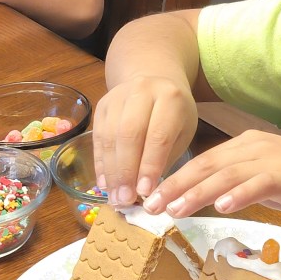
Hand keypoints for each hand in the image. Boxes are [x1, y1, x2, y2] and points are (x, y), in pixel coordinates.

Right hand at [92, 76, 198, 205]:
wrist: (154, 80)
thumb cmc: (174, 114)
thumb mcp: (182, 132)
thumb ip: (166, 158)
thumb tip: (148, 194)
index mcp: (170, 98)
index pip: (158, 135)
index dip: (150, 165)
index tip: (145, 191)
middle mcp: (141, 92)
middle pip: (129, 134)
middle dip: (126, 171)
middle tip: (126, 199)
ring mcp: (118, 96)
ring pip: (110, 136)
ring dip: (111, 171)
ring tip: (115, 197)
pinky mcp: (101, 106)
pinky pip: (98, 137)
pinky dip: (101, 163)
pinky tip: (105, 183)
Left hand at [141, 129, 280, 229]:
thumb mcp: (268, 182)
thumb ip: (242, 184)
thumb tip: (215, 198)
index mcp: (248, 145)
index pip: (204, 162)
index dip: (176, 179)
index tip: (154, 199)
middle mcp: (256, 147)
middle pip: (207, 166)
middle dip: (176, 186)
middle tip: (152, 207)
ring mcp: (272, 159)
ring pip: (225, 175)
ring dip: (197, 193)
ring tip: (175, 210)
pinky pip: (258, 185)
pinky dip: (238, 195)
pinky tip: (221, 208)